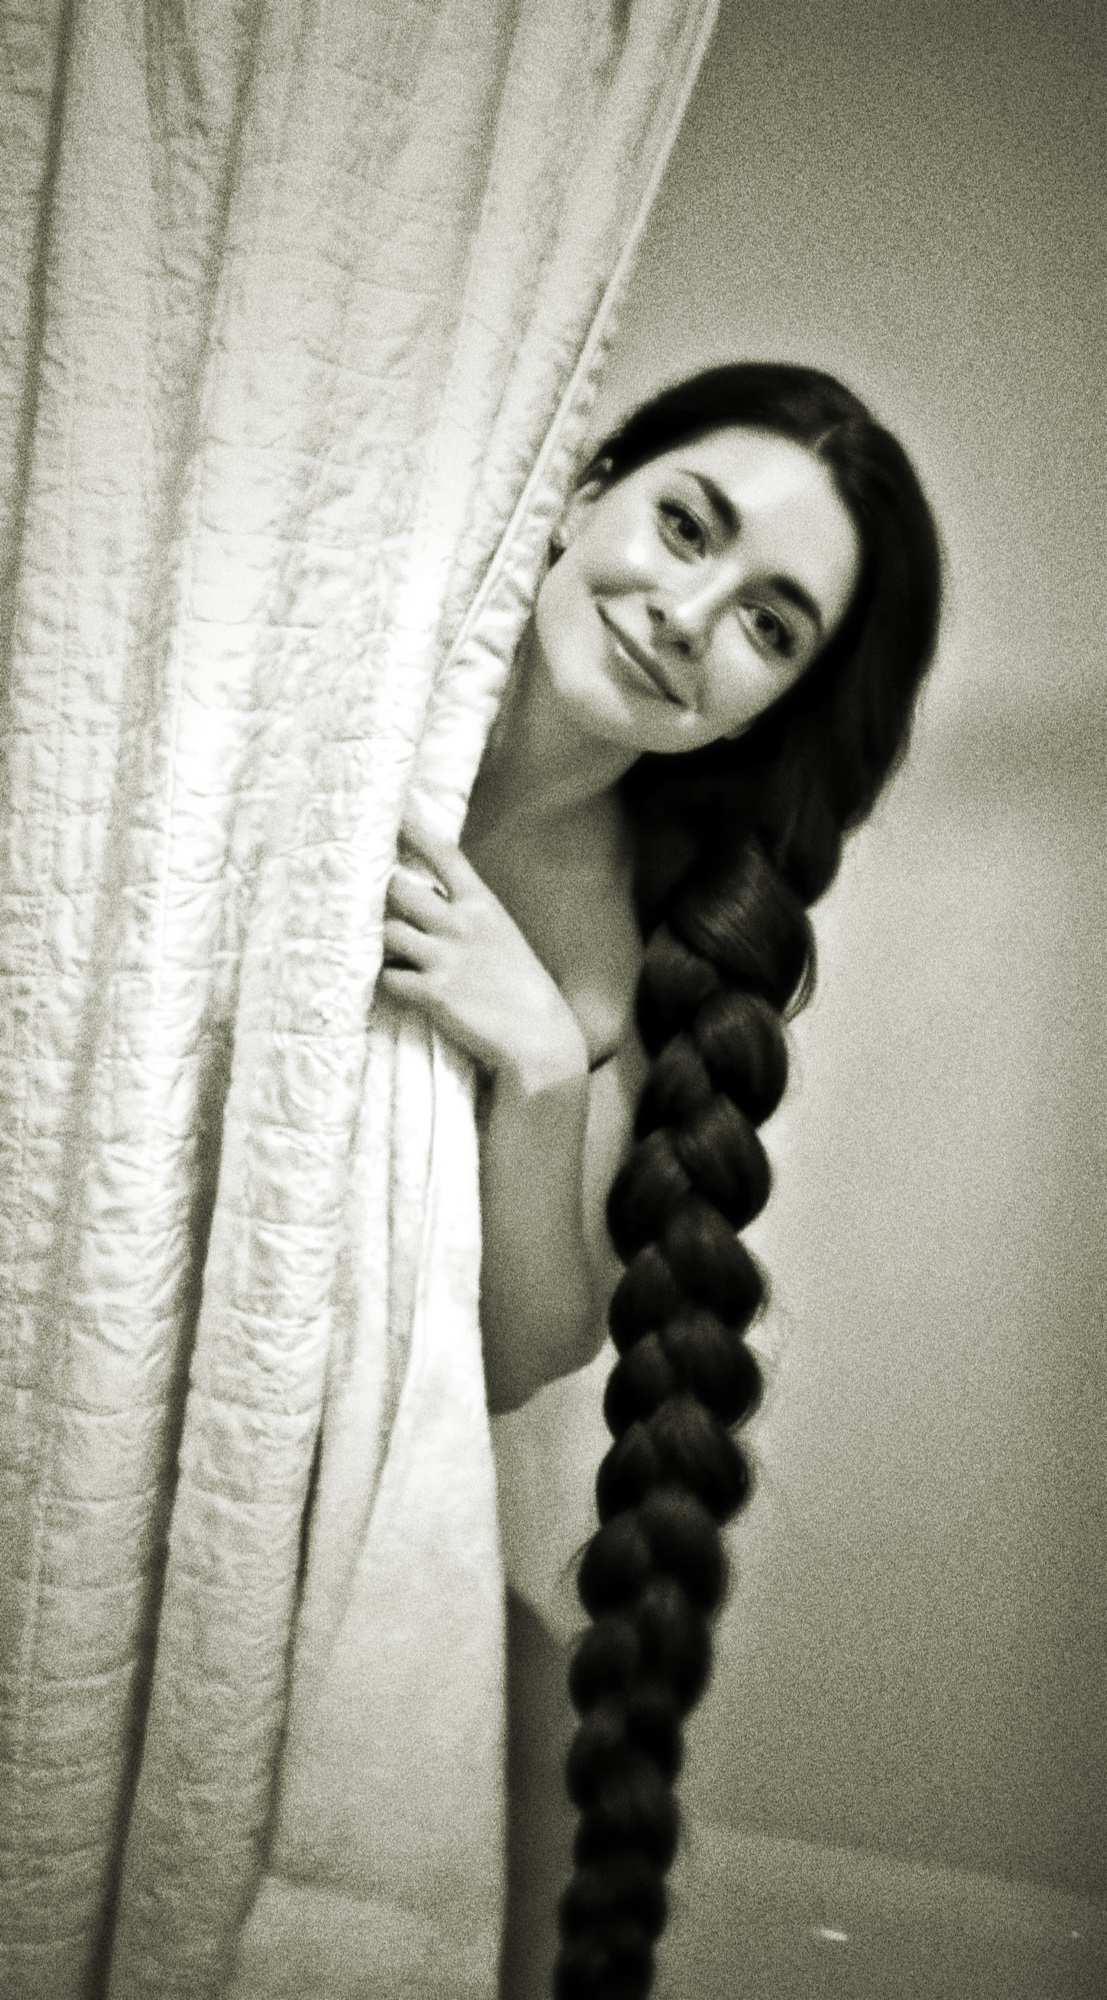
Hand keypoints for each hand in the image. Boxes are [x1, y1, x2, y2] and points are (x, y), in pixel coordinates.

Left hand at [378, 815, 587, 1092]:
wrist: (541, 1041)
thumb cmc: (522, 991)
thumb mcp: (502, 938)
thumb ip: (467, 917)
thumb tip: (428, 902)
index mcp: (482, 906)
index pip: (444, 854)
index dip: (413, 829)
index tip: (389, 808)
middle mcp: (461, 925)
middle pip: (397, 887)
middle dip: (373, 887)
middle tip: (349, 885)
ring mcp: (445, 958)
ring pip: (386, 930)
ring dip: (370, 937)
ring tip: (357, 939)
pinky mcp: (433, 994)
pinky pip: (387, 977)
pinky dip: (379, 977)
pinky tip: (378, 981)